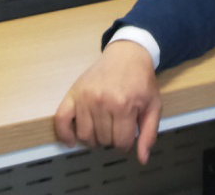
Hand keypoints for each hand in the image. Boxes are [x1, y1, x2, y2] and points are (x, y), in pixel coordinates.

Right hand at [54, 40, 161, 163]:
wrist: (127, 55)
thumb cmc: (142, 82)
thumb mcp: (153, 105)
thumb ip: (149, 133)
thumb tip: (142, 159)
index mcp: (124, 105)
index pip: (121, 143)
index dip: (126, 144)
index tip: (128, 135)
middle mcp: (102, 102)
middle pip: (103, 140)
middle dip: (111, 139)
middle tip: (116, 127)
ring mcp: (85, 97)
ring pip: (84, 135)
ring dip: (93, 139)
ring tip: (101, 129)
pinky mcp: (73, 93)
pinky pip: (61, 120)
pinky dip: (64, 134)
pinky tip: (71, 141)